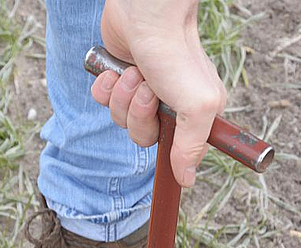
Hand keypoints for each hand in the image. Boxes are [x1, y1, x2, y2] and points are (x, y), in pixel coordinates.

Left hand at [90, 0, 226, 187]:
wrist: (145, 15)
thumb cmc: (175, 55)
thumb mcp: (197, 106)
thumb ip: (192, 147)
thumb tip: (187, 180)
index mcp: (195, 114)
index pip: (178, 150)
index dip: (168, 145)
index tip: (164, 129)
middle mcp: (171, 104)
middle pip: (144, 137)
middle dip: (139, 114)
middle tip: (147, 90)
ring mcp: (143, 92)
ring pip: (121, 120)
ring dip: (122, 98)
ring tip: (133, 73)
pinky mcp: (119, 80)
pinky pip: (103, 102)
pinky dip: (106, 87)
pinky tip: (117, 69)